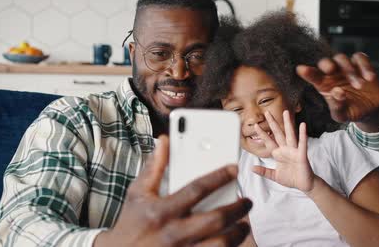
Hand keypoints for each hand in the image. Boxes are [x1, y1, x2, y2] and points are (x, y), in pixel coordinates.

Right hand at [95, 135, 251, 246]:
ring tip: (243, 224)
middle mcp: (174, 233)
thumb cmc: (131, 224)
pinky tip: (231, 241)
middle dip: (237, 209)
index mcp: (162, 211)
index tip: (234, 169)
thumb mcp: (137, 194)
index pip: (197, 189)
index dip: (219, 177)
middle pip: (216, 219)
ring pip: (220, 244)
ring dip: (237, 233)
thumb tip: (164, 141)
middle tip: (247, 201)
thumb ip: (153, 168)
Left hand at [252, 110, 315, 193]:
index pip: (269, 141)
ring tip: (286, 113)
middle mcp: (286, 149)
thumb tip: (252, 168)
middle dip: (273, 123)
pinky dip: (303, 135)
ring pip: (290, 134)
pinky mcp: (302, 155)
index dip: (262, 134)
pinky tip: (303, 126)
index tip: (255, 126)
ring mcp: (294, 151)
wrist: (303, 185)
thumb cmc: (291, 178)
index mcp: (279, 154)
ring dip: (288, 124)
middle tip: (267, 112)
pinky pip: (302, 143)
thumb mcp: (274, 176)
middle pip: (278, 134)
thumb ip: (264, 172)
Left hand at [296, 52, 378, 122]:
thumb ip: (337, 106)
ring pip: (342, 58)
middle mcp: (333, 74)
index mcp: (324, 84)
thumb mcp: (342, 115)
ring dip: (349, 70)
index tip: (301, 69)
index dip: (307, 72)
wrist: (370, 110)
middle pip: (325, 62)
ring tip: (359, 85)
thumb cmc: (350, 111)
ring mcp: (346, 67)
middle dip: (326, 64)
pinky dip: (364, 65)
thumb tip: (338, 92)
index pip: (313, 76)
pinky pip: (360, 58)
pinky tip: (369, 77)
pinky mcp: (361, 65)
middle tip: (331, 70)